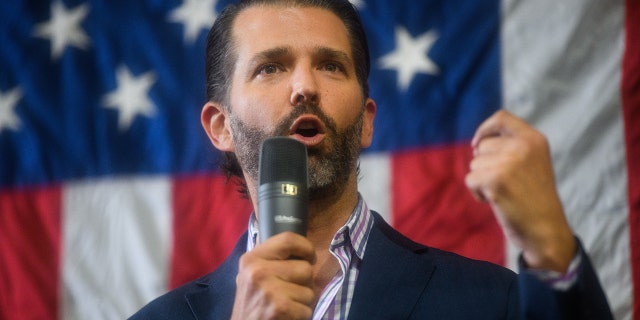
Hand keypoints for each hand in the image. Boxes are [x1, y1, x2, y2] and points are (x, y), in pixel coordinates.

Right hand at [231, 232, 315, 319]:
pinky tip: (286, 316)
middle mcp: (258, 271)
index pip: (288, 239)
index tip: (310, 257)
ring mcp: (269, 290)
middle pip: (305, 268)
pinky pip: (307, 309)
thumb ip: (272, 260)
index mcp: (252, 259)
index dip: (306, 247)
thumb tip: (302, 250)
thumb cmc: (252, 303)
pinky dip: (301, 315)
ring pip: (309, 290)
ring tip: (286, 305)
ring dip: (302, 301)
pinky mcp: (280, 308)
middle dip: (305, 282)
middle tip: (290, 291)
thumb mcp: (252, 275)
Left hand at [465, 110, 575, 271]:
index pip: (501, 117)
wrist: (546, 230)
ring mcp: (509, 162)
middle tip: (504, 183)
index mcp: (534, 139)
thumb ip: (511, 147)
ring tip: (504, 193)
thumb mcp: (531, 163)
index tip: (476, 144)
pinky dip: (477, 193)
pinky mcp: (496, 179)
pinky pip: (470, 180)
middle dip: (484, 164)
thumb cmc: (534, 199)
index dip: (484, 129)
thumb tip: (476, 143)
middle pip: (482, 145)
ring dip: (481, 180)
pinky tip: (494, 201)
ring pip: (474, 164)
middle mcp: (523, 146)